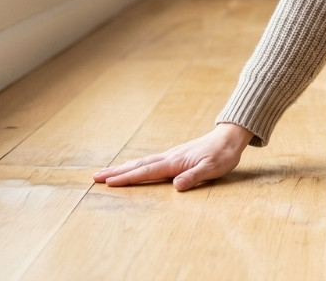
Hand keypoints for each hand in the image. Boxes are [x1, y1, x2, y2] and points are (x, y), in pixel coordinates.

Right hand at [92, 122, 253, 191]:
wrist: (230, 137)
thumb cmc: (223, 155)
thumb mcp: (213, 169)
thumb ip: (194, 177)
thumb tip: (176, 187)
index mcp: (175, 162)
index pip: (146, 172)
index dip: (127, 178)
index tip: (109, 183)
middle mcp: (169, 157)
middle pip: (138, 165)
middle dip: (116, 172)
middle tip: (95, 177)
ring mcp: (170, 155)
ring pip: (141, 162)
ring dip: (123, 168)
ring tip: (106, 173)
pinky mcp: (174, 155)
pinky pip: (149, 161)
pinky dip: (135, 165)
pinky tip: (132, 167)